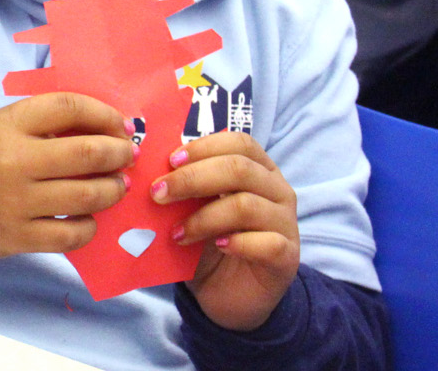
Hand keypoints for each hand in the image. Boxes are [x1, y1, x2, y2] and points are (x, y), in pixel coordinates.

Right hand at [0, 93, 135, 258]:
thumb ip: (52, 122)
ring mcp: (16, 202)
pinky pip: (71, 234)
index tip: (123, 126)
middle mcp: (12, 161)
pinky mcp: (19, 236)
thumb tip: (112, 130)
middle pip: (86, 153)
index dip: (105, 114)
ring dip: (113, 189)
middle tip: (128, 156)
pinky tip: (89, 217)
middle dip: (119, 153)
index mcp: (8, 125)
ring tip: (117, 186)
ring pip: (86, 196)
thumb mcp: (8, 125)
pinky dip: (90, 226)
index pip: (68, 107)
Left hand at [155, 132, 299, 331]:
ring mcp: (286, 223)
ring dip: (203, 217)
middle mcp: (278, 191)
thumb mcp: (192, 210)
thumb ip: (181, 188)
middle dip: (192, 179)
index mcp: (258, 169)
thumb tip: (148, 171)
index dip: (203, 147)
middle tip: (158, 194)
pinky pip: (267, 243)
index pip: (239, 143)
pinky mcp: (288, 257)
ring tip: (177, 233)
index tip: (169, 161)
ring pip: (247, 206)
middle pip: (239, 169)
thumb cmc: (208, 242)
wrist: (229, 294)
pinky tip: (217, 247)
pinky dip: (236, 243)